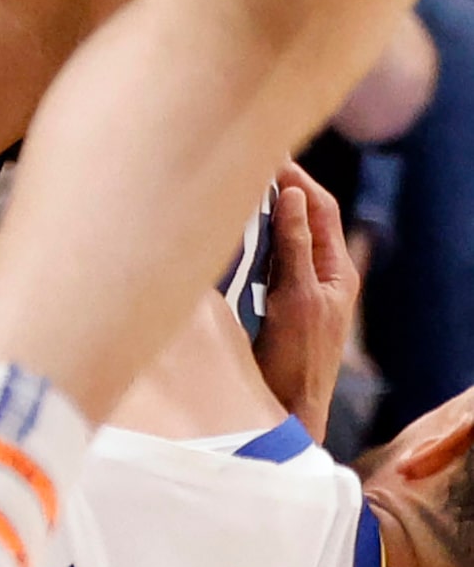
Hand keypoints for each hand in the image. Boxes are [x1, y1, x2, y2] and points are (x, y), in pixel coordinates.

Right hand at [253, 160, 360, 442]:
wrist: (287, 411)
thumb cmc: (296, 360)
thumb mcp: (296, 298)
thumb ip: (295, 247)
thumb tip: (291, 194)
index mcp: (336, 270)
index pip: (320, 207)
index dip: (297, 178)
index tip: (267, 155)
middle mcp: (320, 274)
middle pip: (303, 217)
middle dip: (279, 188)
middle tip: (247, 162)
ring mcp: (299, 287)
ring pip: (284, 235)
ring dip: (263, 210)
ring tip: (237, 187)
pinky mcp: (277, 301)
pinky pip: (268, 256)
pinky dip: (253, 236)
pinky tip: (231, 229)